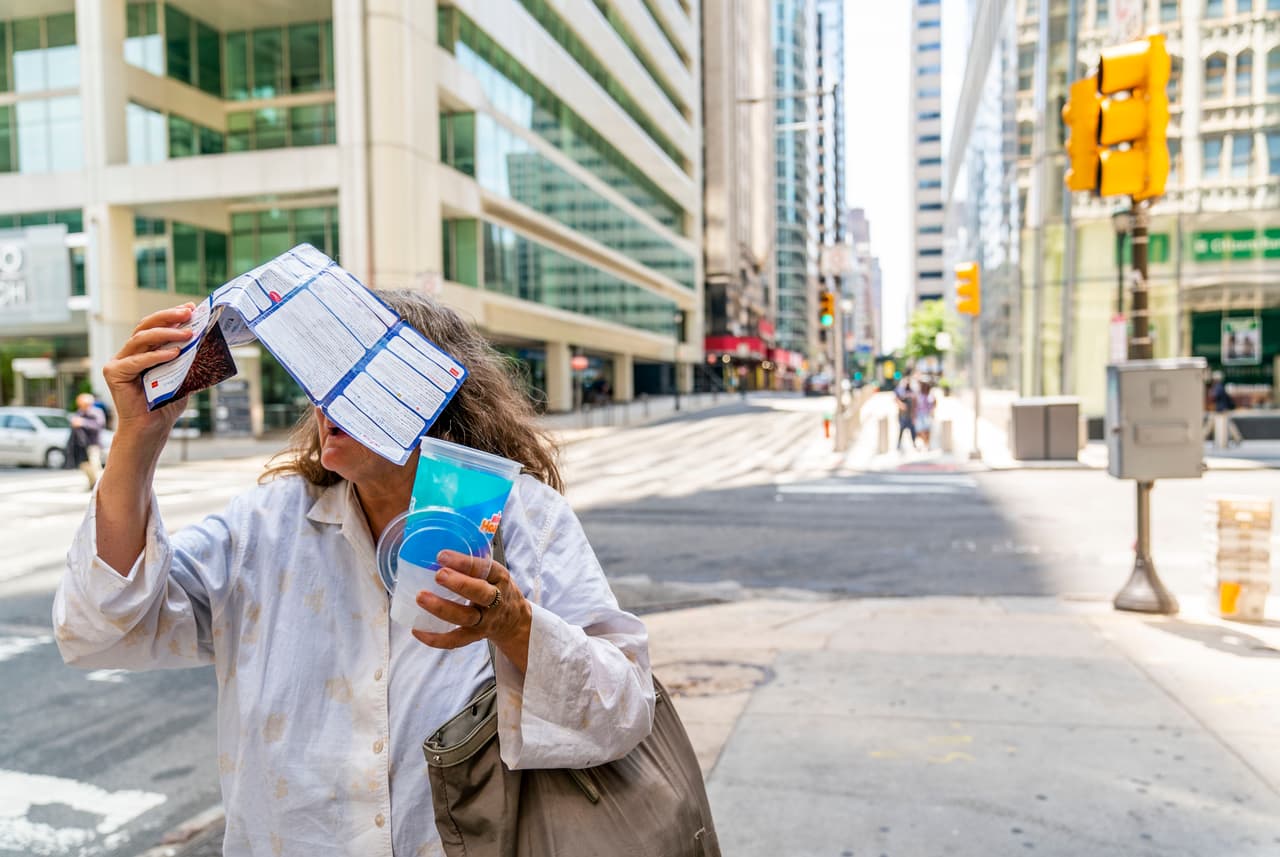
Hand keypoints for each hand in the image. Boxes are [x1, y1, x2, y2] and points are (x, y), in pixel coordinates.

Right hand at [103, 304, 196, 440]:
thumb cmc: (166, 404)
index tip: (191, 307)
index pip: (155, 326)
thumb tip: (206, 340)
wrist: (152, 428)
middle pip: (145, 326)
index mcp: (143, 352)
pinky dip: (157, 356)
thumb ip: (188, 359)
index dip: (172, 315)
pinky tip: (175, 353)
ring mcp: (119, 362)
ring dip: (166, 333)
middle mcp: (129, 353)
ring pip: (141, 338)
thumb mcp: (182, 376)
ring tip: (188, 333)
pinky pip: (137, 360)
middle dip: (168, 317)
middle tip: (188, 312)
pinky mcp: (114, 373)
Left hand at [412, 549, 532, 672]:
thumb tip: (440, 544)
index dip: (464, 562)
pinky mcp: (475, 636)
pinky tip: (417, 630)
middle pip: (480, 593)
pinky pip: (455, 640)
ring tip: (421, 598)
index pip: (485, 568)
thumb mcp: (493, 572)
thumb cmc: (496, 589)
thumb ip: (473, 562)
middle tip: (438, 574)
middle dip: (459, 584)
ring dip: (442, 608)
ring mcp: (485, 620)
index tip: (442, 555)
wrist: (514, 620)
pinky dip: (435, 638)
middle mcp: (495, 600)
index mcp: (499, 578)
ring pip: (465, 617)